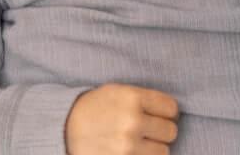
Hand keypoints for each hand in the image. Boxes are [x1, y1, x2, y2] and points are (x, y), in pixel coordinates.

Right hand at [64, 83, 179, 154]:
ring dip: (153, 148)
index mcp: (132, 98)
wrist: (65, 128)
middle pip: (170, 131)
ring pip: (163, 152)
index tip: (157, 114)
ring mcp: (127, 146)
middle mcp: (132, 122)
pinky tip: (130, 150)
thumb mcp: (117, 91)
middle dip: (161, 131)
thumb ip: (145, 99)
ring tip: (137, 142)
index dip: (166, 112)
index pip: (171, 108)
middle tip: (147, 130)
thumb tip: (174, 112)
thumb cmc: (96, 108)